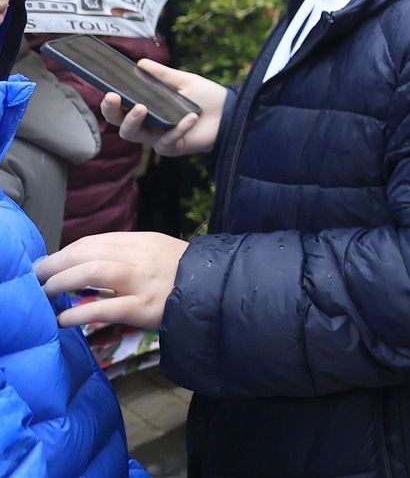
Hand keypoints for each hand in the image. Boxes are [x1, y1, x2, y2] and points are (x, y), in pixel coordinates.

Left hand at [35, 231, 187, 329]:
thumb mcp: (160, 254)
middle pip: (87, 253)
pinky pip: (105, 308)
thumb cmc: (187, 276)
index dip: (65, 252)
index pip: (94, 242)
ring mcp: (143, 282)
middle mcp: (141, 257)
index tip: (49, 264)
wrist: (221, 292)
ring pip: (93, 272)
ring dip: (61, 282)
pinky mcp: (145, 307)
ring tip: (45, 294)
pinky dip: (78, 314)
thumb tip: (89, 262)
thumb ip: (129, 255)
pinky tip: (63, 320)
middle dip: (55, 264)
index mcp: (143, 242)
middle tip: (37, 277)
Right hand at [104, 59, 225, 156]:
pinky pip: (168, 140)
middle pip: (121, 125)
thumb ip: (162, 74)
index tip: (108, 91)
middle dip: (113, 112)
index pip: (120, 109)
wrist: (229, 111)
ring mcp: (158, 138)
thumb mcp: (183, 81)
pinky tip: (190, 117)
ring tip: (142, 107)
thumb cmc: (204, 96)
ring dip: (135, 121)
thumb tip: (140, 63)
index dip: (110, 103)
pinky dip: (179, 128)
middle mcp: (148, 126)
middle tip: (114, 97)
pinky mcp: (173, 147)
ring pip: (135, 135)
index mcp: (146, 108)